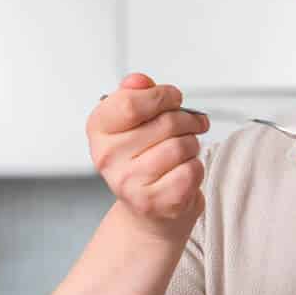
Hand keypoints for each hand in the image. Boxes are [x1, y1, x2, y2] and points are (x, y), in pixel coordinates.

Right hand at [87, 72, 209, 236]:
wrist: (149, 213)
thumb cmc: (144, 161)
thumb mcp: (134, 123)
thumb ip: (136, 95)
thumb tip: (139, 81)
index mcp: (99, 130)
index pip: (131, 102)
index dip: (162, 95)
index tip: (174, 98)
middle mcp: (108, 158)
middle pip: (166, 123)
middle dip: (187, 120)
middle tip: (192, 124)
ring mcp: (130, 182)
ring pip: (182, 146)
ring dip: (193, 145)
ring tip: (185, 151)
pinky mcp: (156, 201)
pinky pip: (192, 169)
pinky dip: (196, 167)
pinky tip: (183, 172)